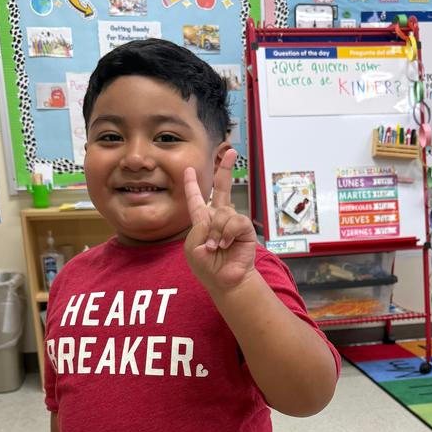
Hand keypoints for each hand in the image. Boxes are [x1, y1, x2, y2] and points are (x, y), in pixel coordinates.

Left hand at [183, 149, 256, 292]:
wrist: (224, 280)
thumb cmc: (206, 266)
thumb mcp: (194, 244)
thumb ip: (202, 226)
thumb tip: (221, 217)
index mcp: (202, 221)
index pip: (196, 199)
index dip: (191, 185)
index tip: (187, 169)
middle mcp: (218, 218)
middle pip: (222, 188)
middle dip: (226, 169)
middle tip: (231, 151)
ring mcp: (232, 222)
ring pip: (223, 212)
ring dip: (216, 231)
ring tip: (216, 247)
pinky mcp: (244, 229)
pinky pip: (235, 221)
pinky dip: (227, 233)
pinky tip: (226, 244)